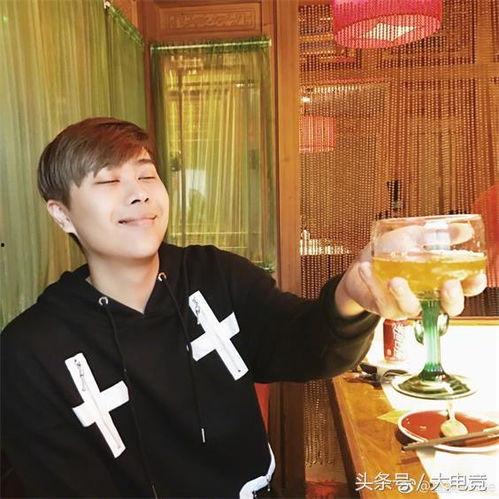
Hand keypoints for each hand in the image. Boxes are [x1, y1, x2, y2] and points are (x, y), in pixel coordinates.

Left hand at [335, 224, 487, 318]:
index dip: (472, 285)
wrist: (363, 261)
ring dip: (404, 294)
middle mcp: (427, 297)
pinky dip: (373, 284)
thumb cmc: (391, 251)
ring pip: (411, 308)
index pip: (465, 288)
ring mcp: (406, 305)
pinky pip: (382, 301)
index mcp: (440, 281)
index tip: (475, 276)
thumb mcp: (414, 237)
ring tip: (395, 280)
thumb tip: (464, 230)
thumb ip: (437, 235)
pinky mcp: (385, 308)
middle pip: (448, 308)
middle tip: (447, 284)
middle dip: (451, 299)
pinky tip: (365, 268)